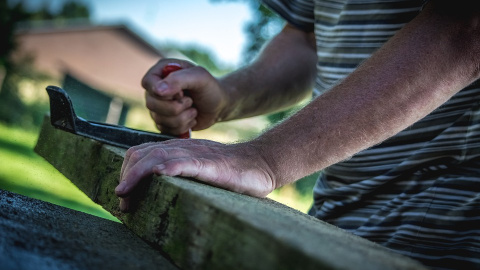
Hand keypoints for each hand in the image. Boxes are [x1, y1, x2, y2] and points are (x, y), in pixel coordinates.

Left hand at [115, 140, 275, 211]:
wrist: (261, 162)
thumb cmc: (232, 171)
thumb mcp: (199, 168)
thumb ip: (180, 171)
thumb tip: (156, 185)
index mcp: (178, 150)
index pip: (141, 152)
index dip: (126, 171)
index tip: (123, 194)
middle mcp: (184, 148)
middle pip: (143, 153)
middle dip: (126, 177)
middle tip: (122, 201)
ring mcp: (198, 155)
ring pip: (159, 157)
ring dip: (138, 175)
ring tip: (126, 193)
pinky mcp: (212, 165)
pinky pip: (188, 163)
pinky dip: (170, 167)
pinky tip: (159, 175)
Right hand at [142, 59, 228, 134]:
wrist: (219, 106)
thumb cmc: (210, 88)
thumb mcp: (199, 77)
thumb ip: (178, 80)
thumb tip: (156, 91)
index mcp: (161, 71)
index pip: (148, 83)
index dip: (163, 92)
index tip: (182, 93)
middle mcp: (156, 89)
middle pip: (151, 104)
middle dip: (175, 107)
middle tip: (190, 101)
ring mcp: (158, 106)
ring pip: (159, 119)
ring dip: (182, 117)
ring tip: (193, 110)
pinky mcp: (164, 122)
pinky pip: (165, 130)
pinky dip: (182, 127)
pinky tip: (190, 119)